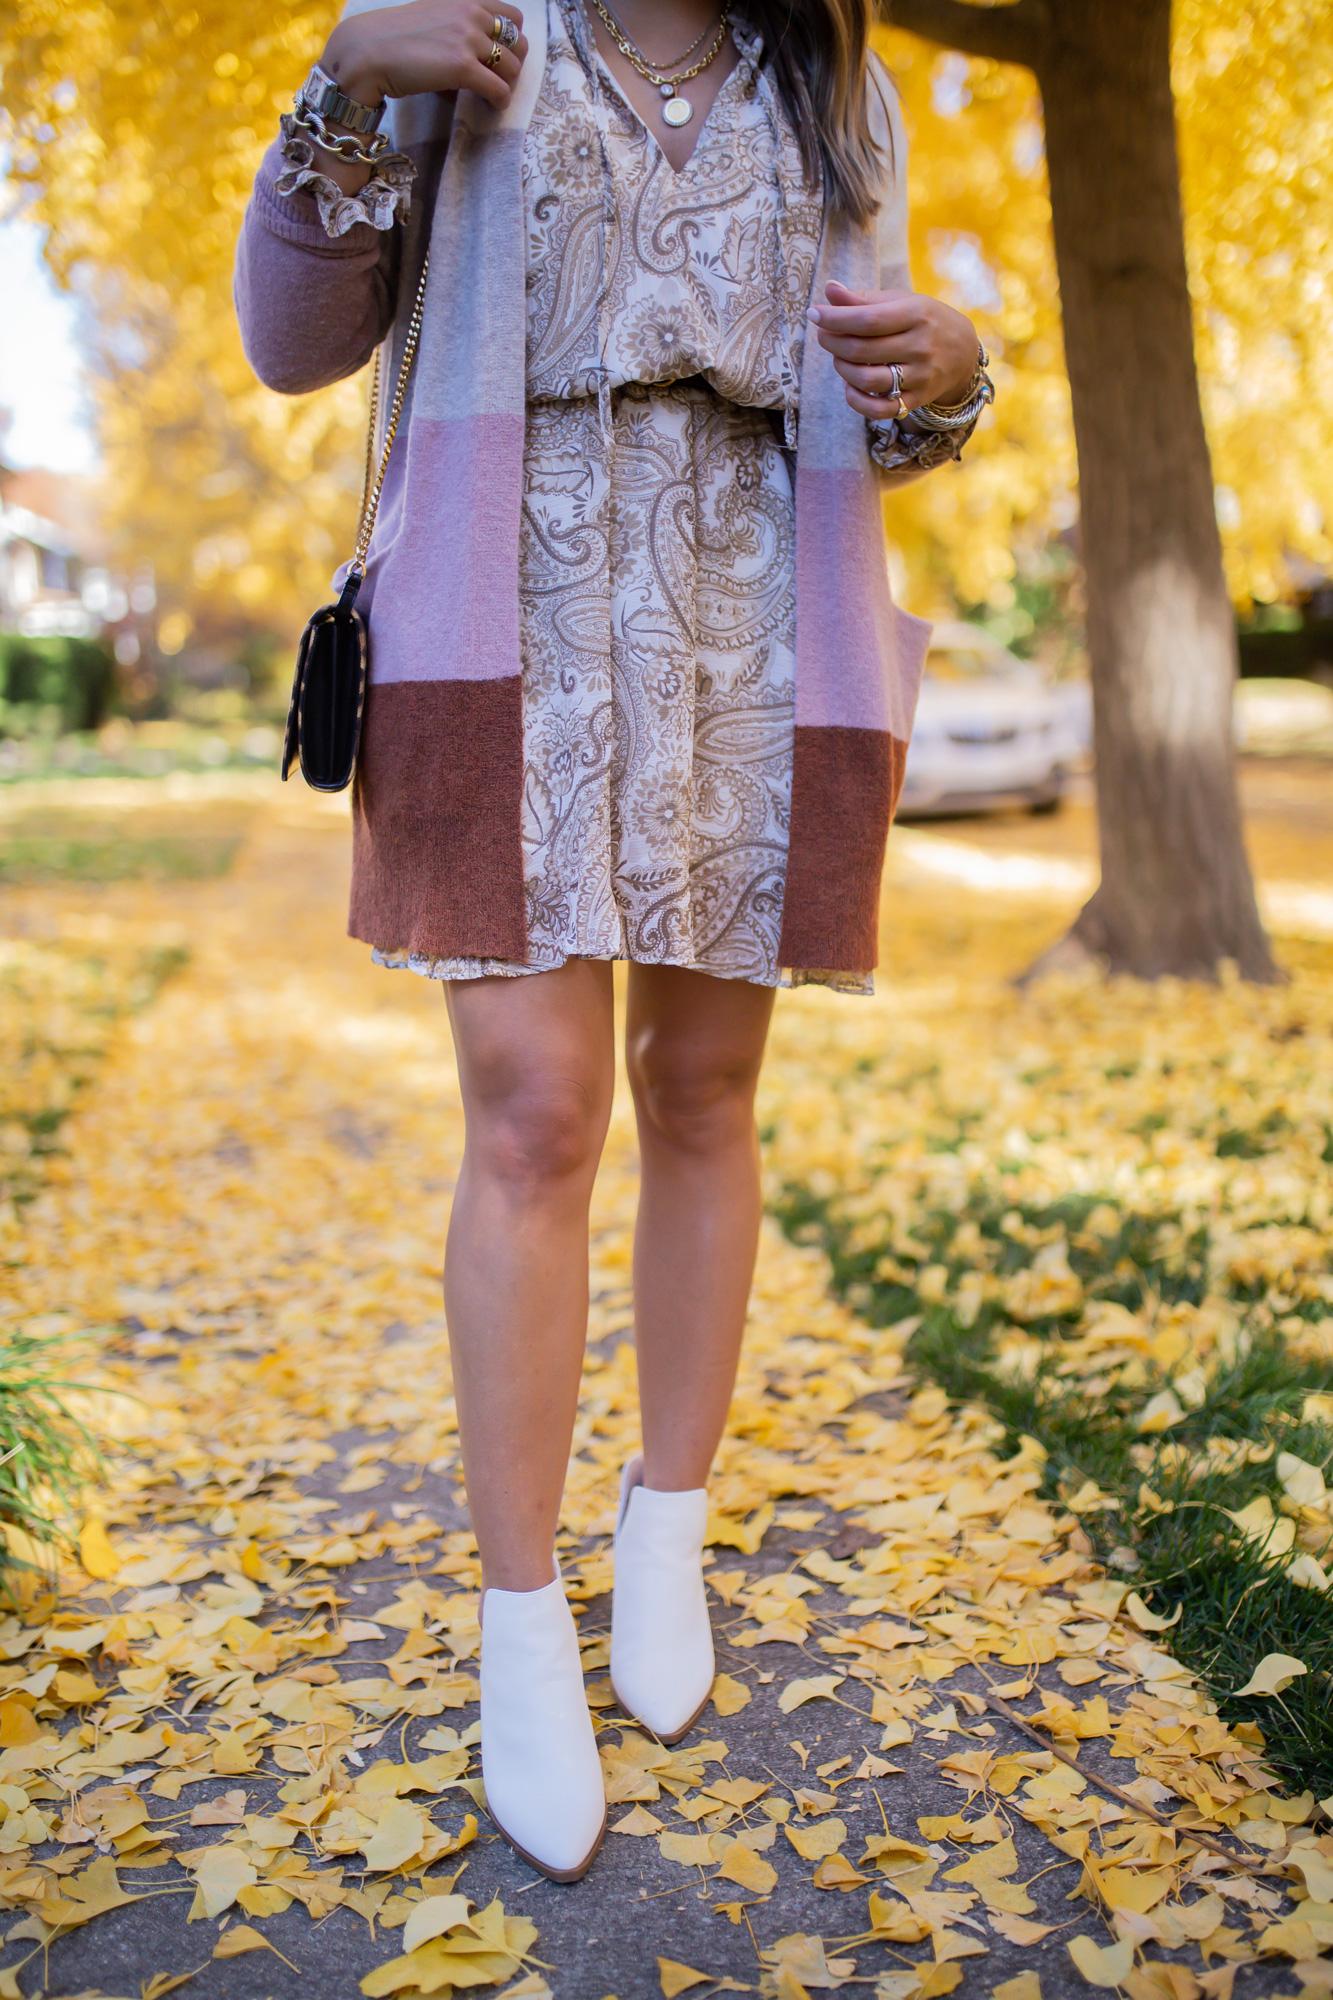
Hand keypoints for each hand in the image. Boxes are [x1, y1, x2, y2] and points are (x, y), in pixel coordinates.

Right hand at [321, 1, 527, 114]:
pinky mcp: (463, 67)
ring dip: (507, 86)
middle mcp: (471, 16)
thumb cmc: (392, 39)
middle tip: (499, 82)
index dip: (512, 41)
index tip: (501, 58)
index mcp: (465, 2)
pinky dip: (499, 102)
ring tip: (493, 97)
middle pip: (518, 43)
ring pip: (512, 68)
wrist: (368, 51)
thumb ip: (454, 28)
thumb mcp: (430, 18)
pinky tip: (491, 107)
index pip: (511, 16)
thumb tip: (469, 58)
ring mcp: (468, 40)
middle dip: (513, 65)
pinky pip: (499, 90)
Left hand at [809, 281, 980, 422]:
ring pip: (868, 380)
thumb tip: (829, 289)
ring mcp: (920, 376)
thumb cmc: (922, 321)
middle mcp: (921, 346)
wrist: (963, 351)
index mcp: (916, 315)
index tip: (814, 314)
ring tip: (840, 358)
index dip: (835, 318)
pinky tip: (850, 386)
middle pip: (863, 350)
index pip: (868, 319)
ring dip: (843, 369)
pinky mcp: (917, 400)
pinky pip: (880, 410)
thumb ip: (863, 299)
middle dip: (833, 342)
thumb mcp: (899, 302)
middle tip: (825, 335)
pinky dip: (857, 401)